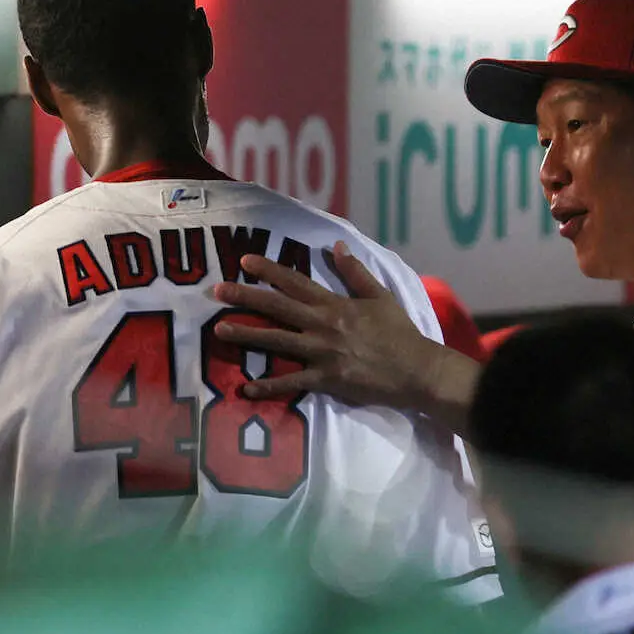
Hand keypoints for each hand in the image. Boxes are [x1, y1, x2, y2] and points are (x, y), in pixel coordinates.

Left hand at [211, 241, 460, 414]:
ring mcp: (322, 353)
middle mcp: (323, 325)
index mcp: (334, 304)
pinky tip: (246, 388)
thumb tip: (336, 246)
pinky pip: (292, 383)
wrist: (416, 370)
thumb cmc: (399, 333)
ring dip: (247, 335)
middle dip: (246, 297)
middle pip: (278, 308)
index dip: (269, 271)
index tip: (245, 261)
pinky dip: (269, 386)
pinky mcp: (326, 379)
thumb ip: (355, 272)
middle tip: (217, 291)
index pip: (296, 283)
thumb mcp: (379, 296)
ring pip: (277, 341)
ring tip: (219, 330)